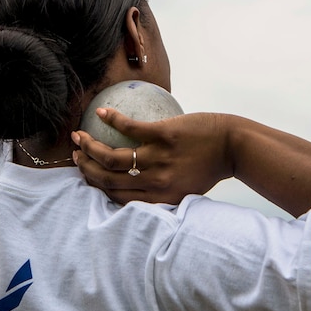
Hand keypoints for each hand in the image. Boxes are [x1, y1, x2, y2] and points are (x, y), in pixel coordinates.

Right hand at [72, 110, 235, 204]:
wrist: (234, 146)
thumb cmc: (210, 166)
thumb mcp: (185, 190)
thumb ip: (160, 191)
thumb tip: (134, 186)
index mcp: (159, 197)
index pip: (116, 196)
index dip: (96, 186)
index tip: (86, 173)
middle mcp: (156, 181)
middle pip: (108, 178)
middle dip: (86, 167)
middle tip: (76, 154)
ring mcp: (158, 158)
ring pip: (111, 156)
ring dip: (89, 146)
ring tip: (80, 136)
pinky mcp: (164, 135)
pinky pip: (129, 128)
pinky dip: (111, 119)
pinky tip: (101, 112)